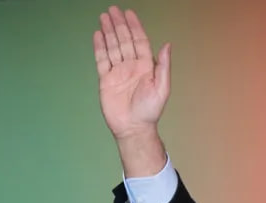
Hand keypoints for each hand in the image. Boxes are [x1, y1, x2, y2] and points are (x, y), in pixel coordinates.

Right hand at [93, 6, 169, 140]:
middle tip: (113, 10)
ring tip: (104, 17)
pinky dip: (100, 47)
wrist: (133, 128)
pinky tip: (98, 35)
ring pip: (113, 47)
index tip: (129, 13)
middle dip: (119, 25)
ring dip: (109, 32)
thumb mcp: (162, 88)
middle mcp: (132, 67)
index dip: (135, 27)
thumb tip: (167, 45)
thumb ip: (163, 66)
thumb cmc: (150, 111)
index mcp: (146, 67)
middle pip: (124, 41)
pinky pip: (102, 60)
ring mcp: (118, 72)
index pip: (139, 41)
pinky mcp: (106, 80)